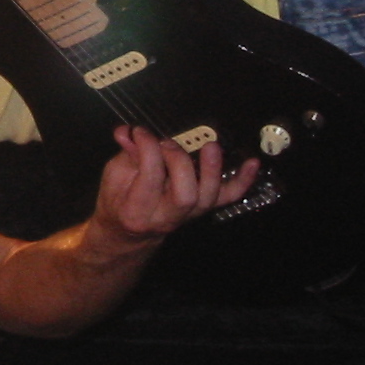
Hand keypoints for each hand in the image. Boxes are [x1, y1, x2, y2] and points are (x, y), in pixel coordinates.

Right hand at [89, 126, 259, 249]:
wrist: (128, 233)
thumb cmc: (118, 202)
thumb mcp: (112, 176)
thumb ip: (126, 153)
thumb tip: (129, 131)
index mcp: (137, 209)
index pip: (150, 176)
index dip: (148, 148)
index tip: (140, 132)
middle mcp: (166, 217)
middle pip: (184, 193)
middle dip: (178, 161)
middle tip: (166, 143)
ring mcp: (188, 215)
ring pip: (207, 197)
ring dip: (212, 170)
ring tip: (209, 146)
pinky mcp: (202, 208)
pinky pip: (227, 197)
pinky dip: (242, 181)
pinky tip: (252, 163)